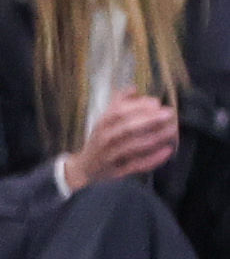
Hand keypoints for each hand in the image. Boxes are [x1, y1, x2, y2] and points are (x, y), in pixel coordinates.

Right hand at [62, 90, 180, 191]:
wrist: (85, 168)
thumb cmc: (99, 140)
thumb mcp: (103, 120)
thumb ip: (117, 104)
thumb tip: (133, 88)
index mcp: (102, 124)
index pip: (118, 112)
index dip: (137, 106)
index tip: (155, 102)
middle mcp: (105, 139)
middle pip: (127, 128)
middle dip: (149, 120)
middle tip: (168, 113)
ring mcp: (111, 155)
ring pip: (134, 146)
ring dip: (154, 138)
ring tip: (172, 130)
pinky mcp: (119, 171)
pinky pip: (137, 165)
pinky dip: (152, 159)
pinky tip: (167, 151)